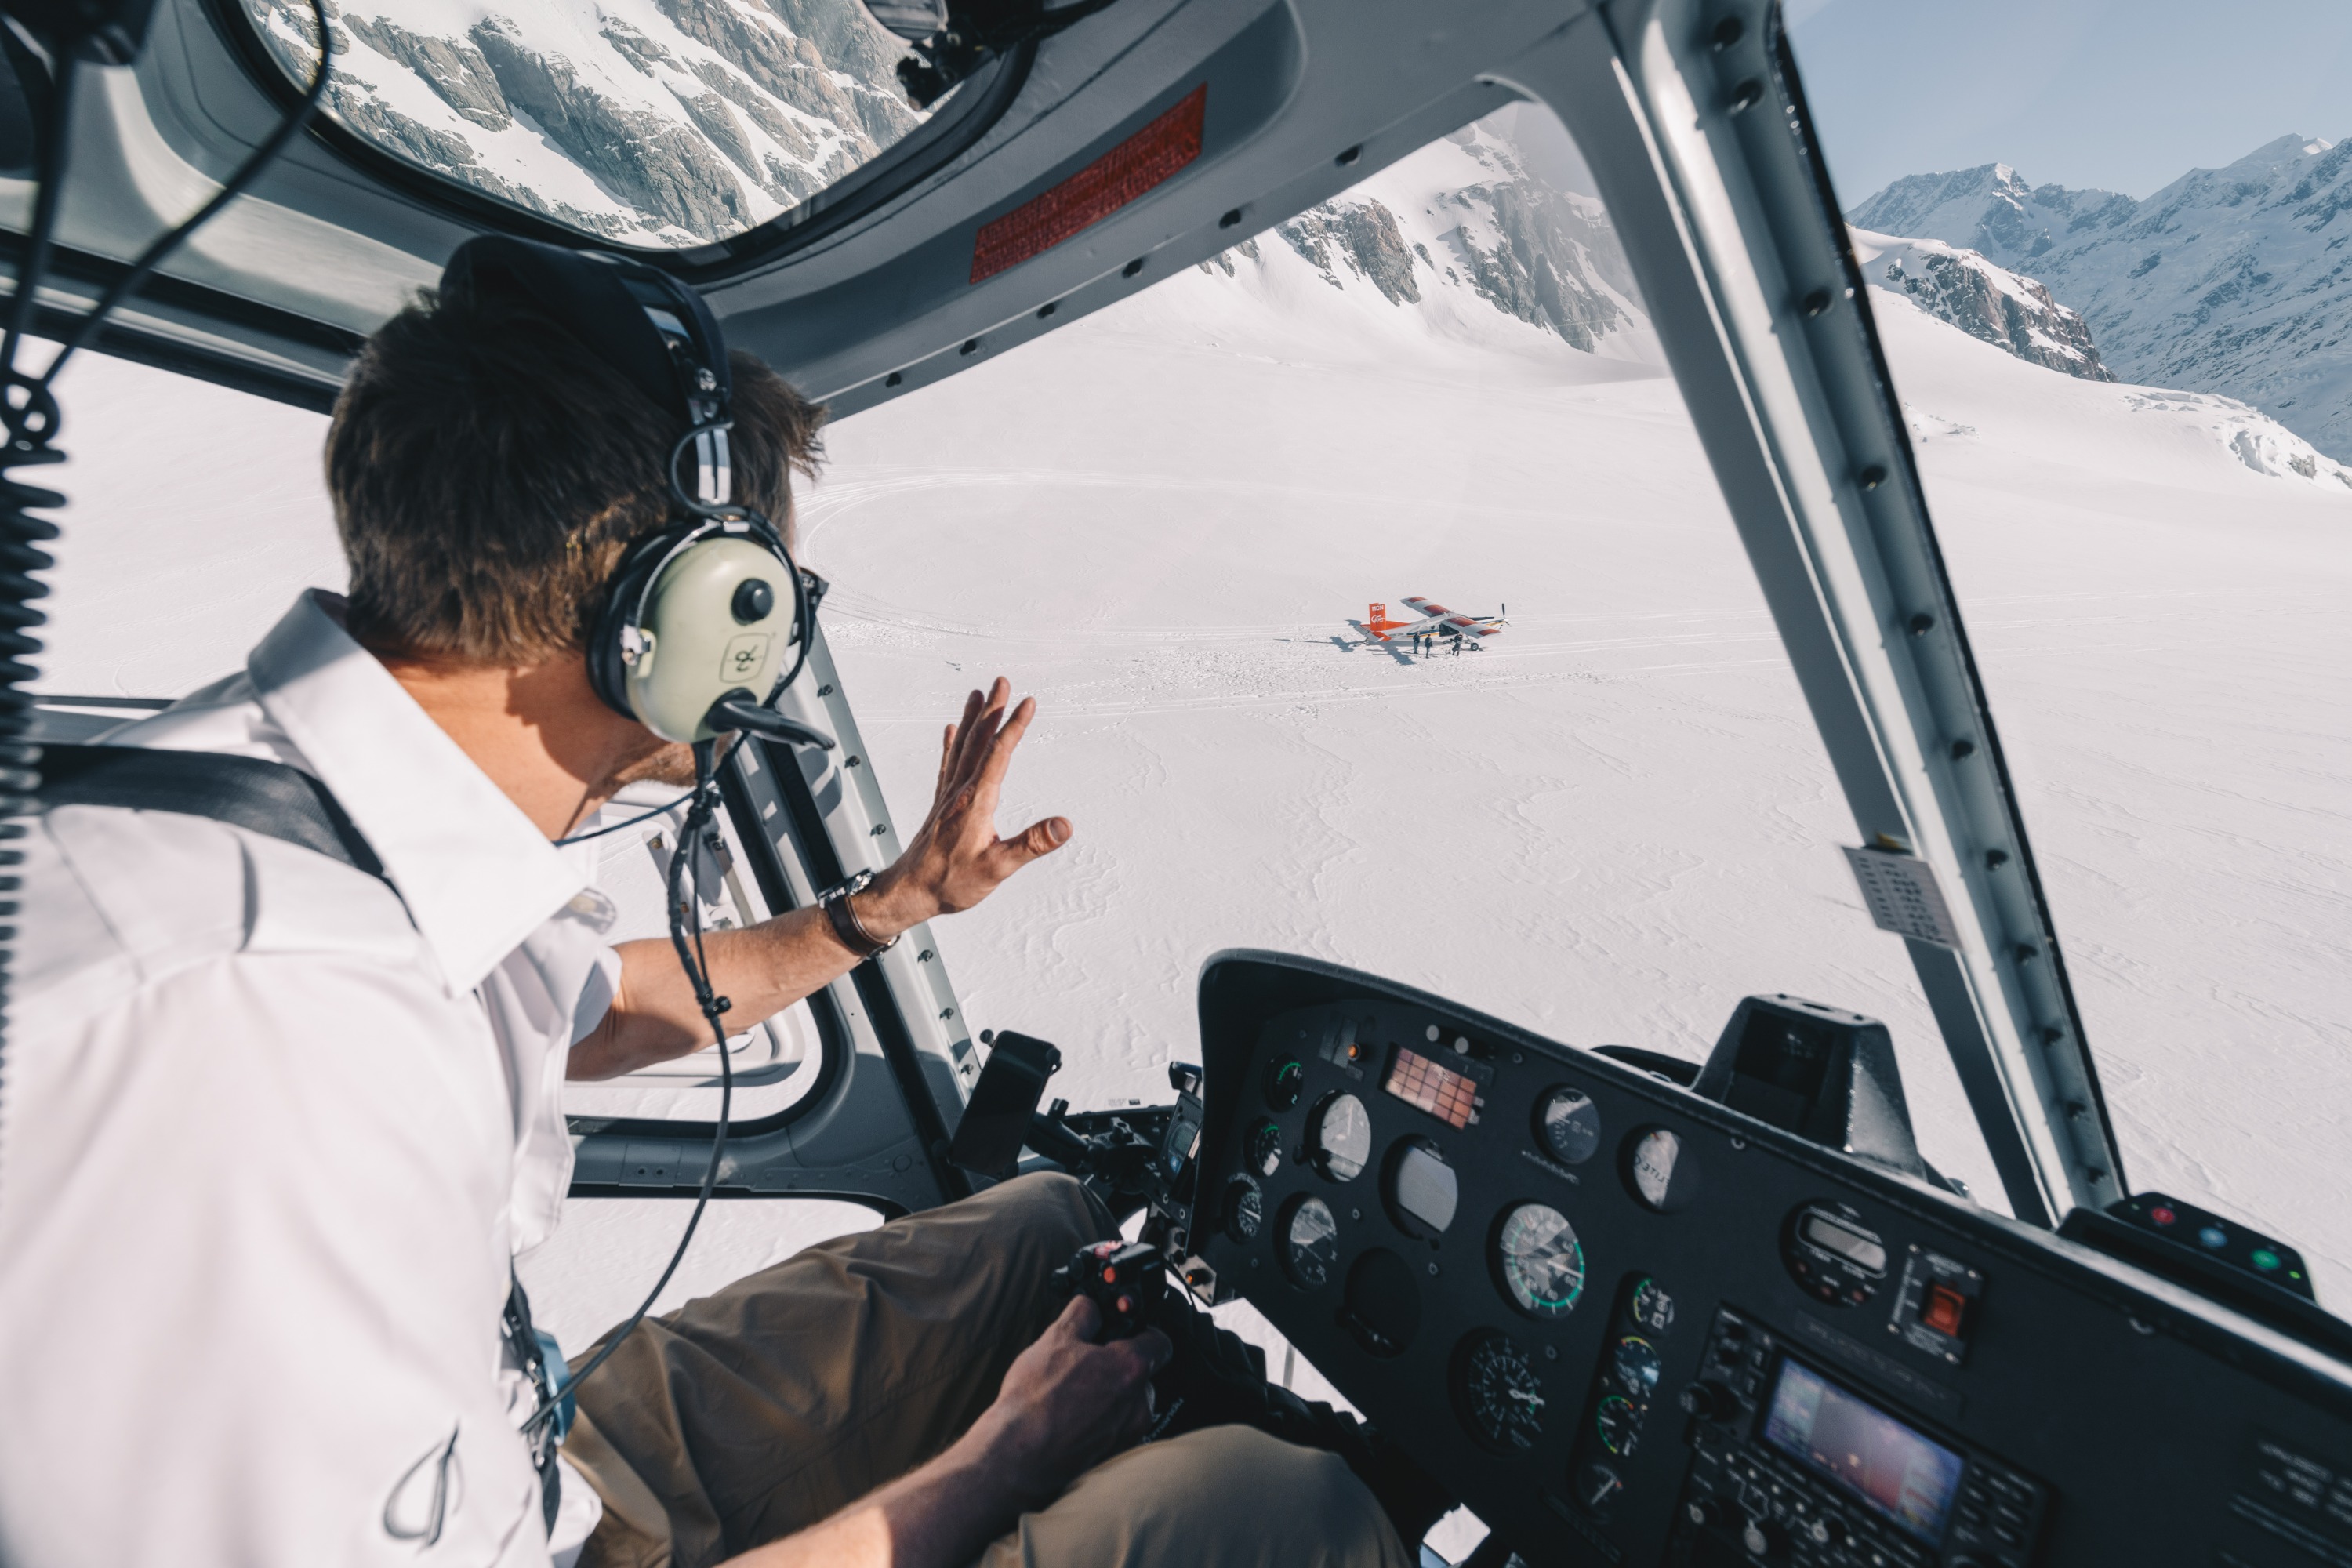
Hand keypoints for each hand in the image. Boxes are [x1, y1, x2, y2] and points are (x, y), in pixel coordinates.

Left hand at [856, 678, 1069, 937]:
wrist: (908, 892)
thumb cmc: (950, 883)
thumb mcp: (997, 869)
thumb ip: (1031, 845)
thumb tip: (1064, 825)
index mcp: (975, 802)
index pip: (998, 755)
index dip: (1015, 727)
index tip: (1029, 701)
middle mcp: (960, 792)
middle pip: (978, 742)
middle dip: (993, 710)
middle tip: (1003, 681)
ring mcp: (948, 797)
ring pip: (962, 748)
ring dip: (973, 719)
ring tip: (979, 694)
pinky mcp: (941, 805)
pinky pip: (947, 765)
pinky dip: (951, 744)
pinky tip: (952, 731)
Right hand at [966, 1296, 1171, 1509]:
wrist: (1018, 1456)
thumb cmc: (1036, 1401)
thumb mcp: (1055, 1338)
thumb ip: (1082, 1314)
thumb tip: (1090, 1306)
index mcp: (1131, 1368)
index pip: (1159, 1341)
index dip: (1141, 1331)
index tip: (1124, 1330)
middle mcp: (1139, 1403)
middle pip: (1141, 1373)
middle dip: (1117, 1365)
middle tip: (1086, 1362)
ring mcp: (1128, 1433)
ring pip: (1128, 1402)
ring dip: (1109, 1394)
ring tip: (1073, 1393)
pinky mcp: (1113, 1454)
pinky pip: (1115, 1426)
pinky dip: (1100, 1418)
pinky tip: (1071, 1416)